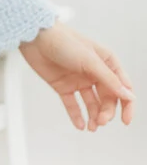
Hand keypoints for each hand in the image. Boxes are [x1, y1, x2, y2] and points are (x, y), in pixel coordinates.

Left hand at [19, 20, 135, 129]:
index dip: (127, 104)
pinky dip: (77, 116)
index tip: (125, 120)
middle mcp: (94, 72)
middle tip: (101, 121)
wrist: (35, 37)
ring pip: (92, 104)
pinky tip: (81, 125)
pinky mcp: (63, 86)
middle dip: (107, 112)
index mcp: (106, 62)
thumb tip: (128, 95)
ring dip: (94, 116)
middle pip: (107, 98)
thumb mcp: (90, 61)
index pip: (123, 86)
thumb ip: (109, 80)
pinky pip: (73, 105)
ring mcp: (79, 80)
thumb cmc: (64, 41)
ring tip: (93, 127)